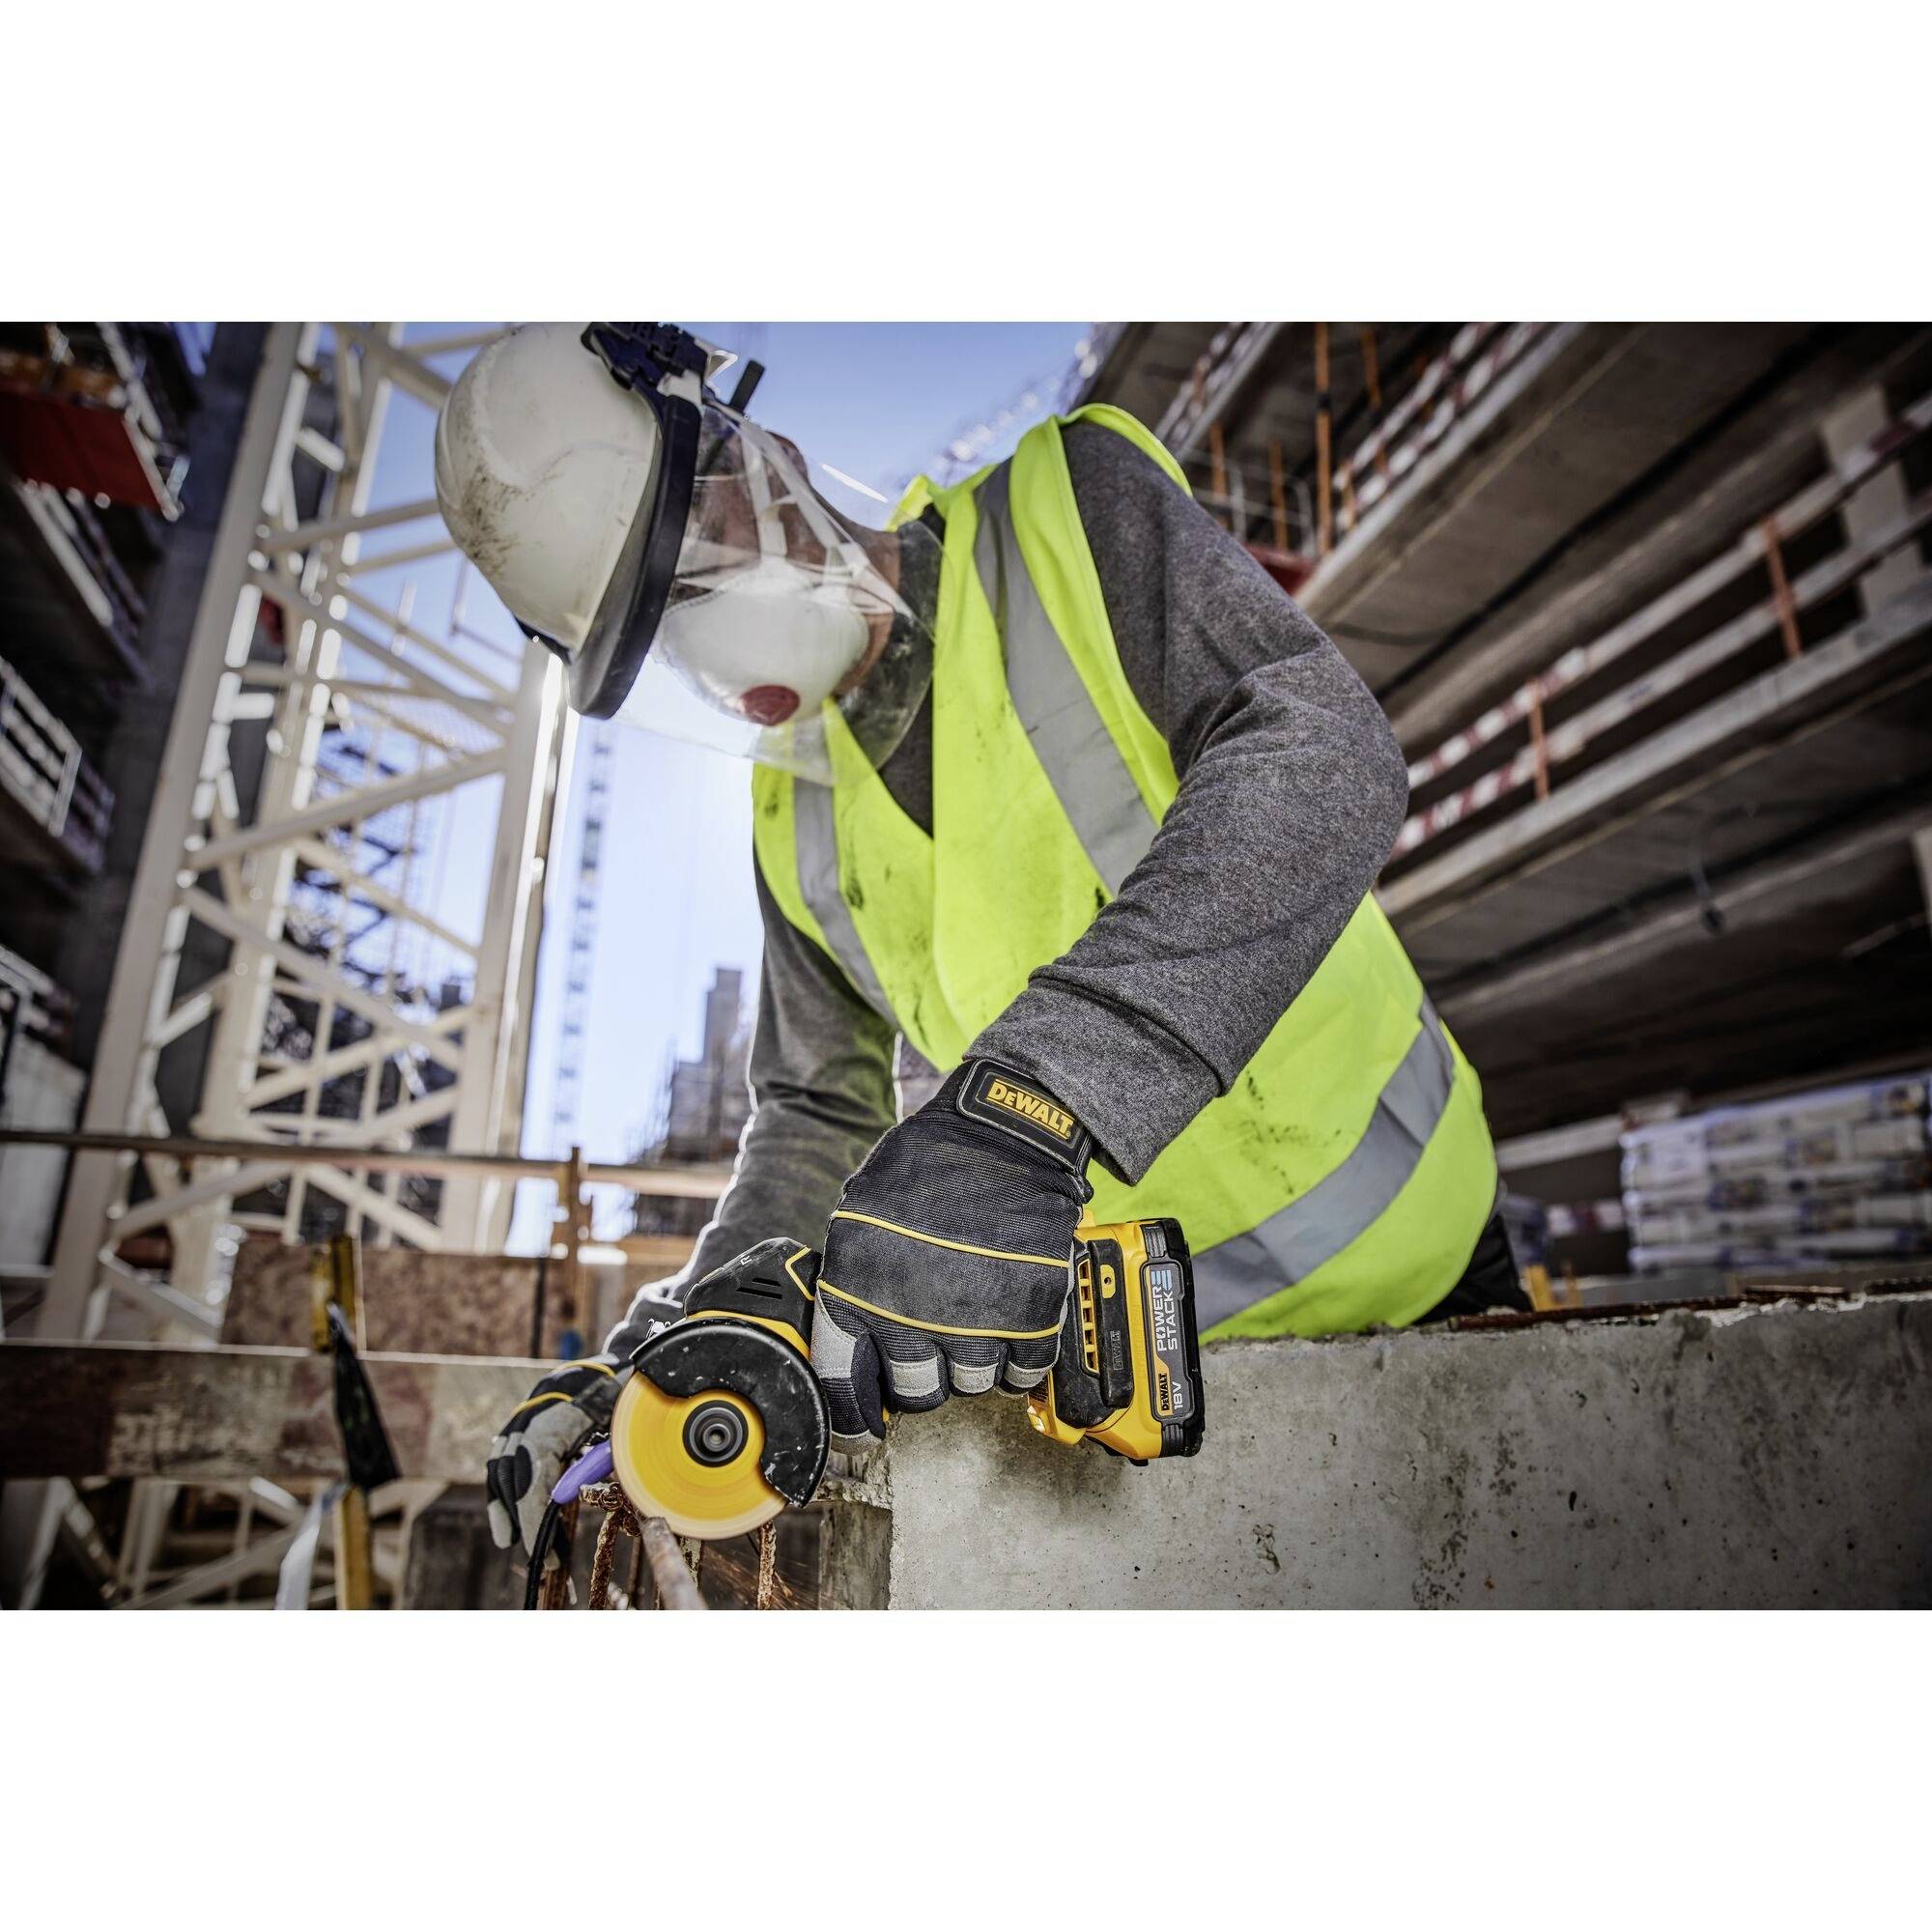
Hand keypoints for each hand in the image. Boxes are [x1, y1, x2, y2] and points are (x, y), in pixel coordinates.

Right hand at [485, 1355, 626, 1558]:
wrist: (631, 1355)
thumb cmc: (636, 1387)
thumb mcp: (631, 1418)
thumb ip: (609, 1454)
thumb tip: (573, 1496)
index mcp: (561, 1405)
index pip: (533, 1464)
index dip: (532, 1508)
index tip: (541, 1545)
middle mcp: (538, 1405)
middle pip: (513, 1467)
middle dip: (521, 1516)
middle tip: (541, 1556)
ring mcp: (532, 1409)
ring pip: (503, 1462)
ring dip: (506, 1505)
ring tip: (514, 1542)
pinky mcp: (533, 1417)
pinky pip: (507, 1455)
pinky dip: (506, 1487)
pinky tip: (510, 1516)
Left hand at [811, 1059, 1090, 1452]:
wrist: (1003, 1133)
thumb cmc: (927, 1162)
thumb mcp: (859, 1212)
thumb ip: (853, 1277)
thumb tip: (849, 1331)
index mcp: (856, 1294)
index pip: (842, 1385)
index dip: (851, 1415)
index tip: (861, 1428)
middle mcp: (911, 1321)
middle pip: (915, 1392)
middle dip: (921, 1374)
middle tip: (931, 1341)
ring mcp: (975, 1324)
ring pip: (971, 1385)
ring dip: (971, 1360)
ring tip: (974, 1316)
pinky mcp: (1030, 1319)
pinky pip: (1022, 1372)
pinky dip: (1018, 1355)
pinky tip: (1010, 1319)